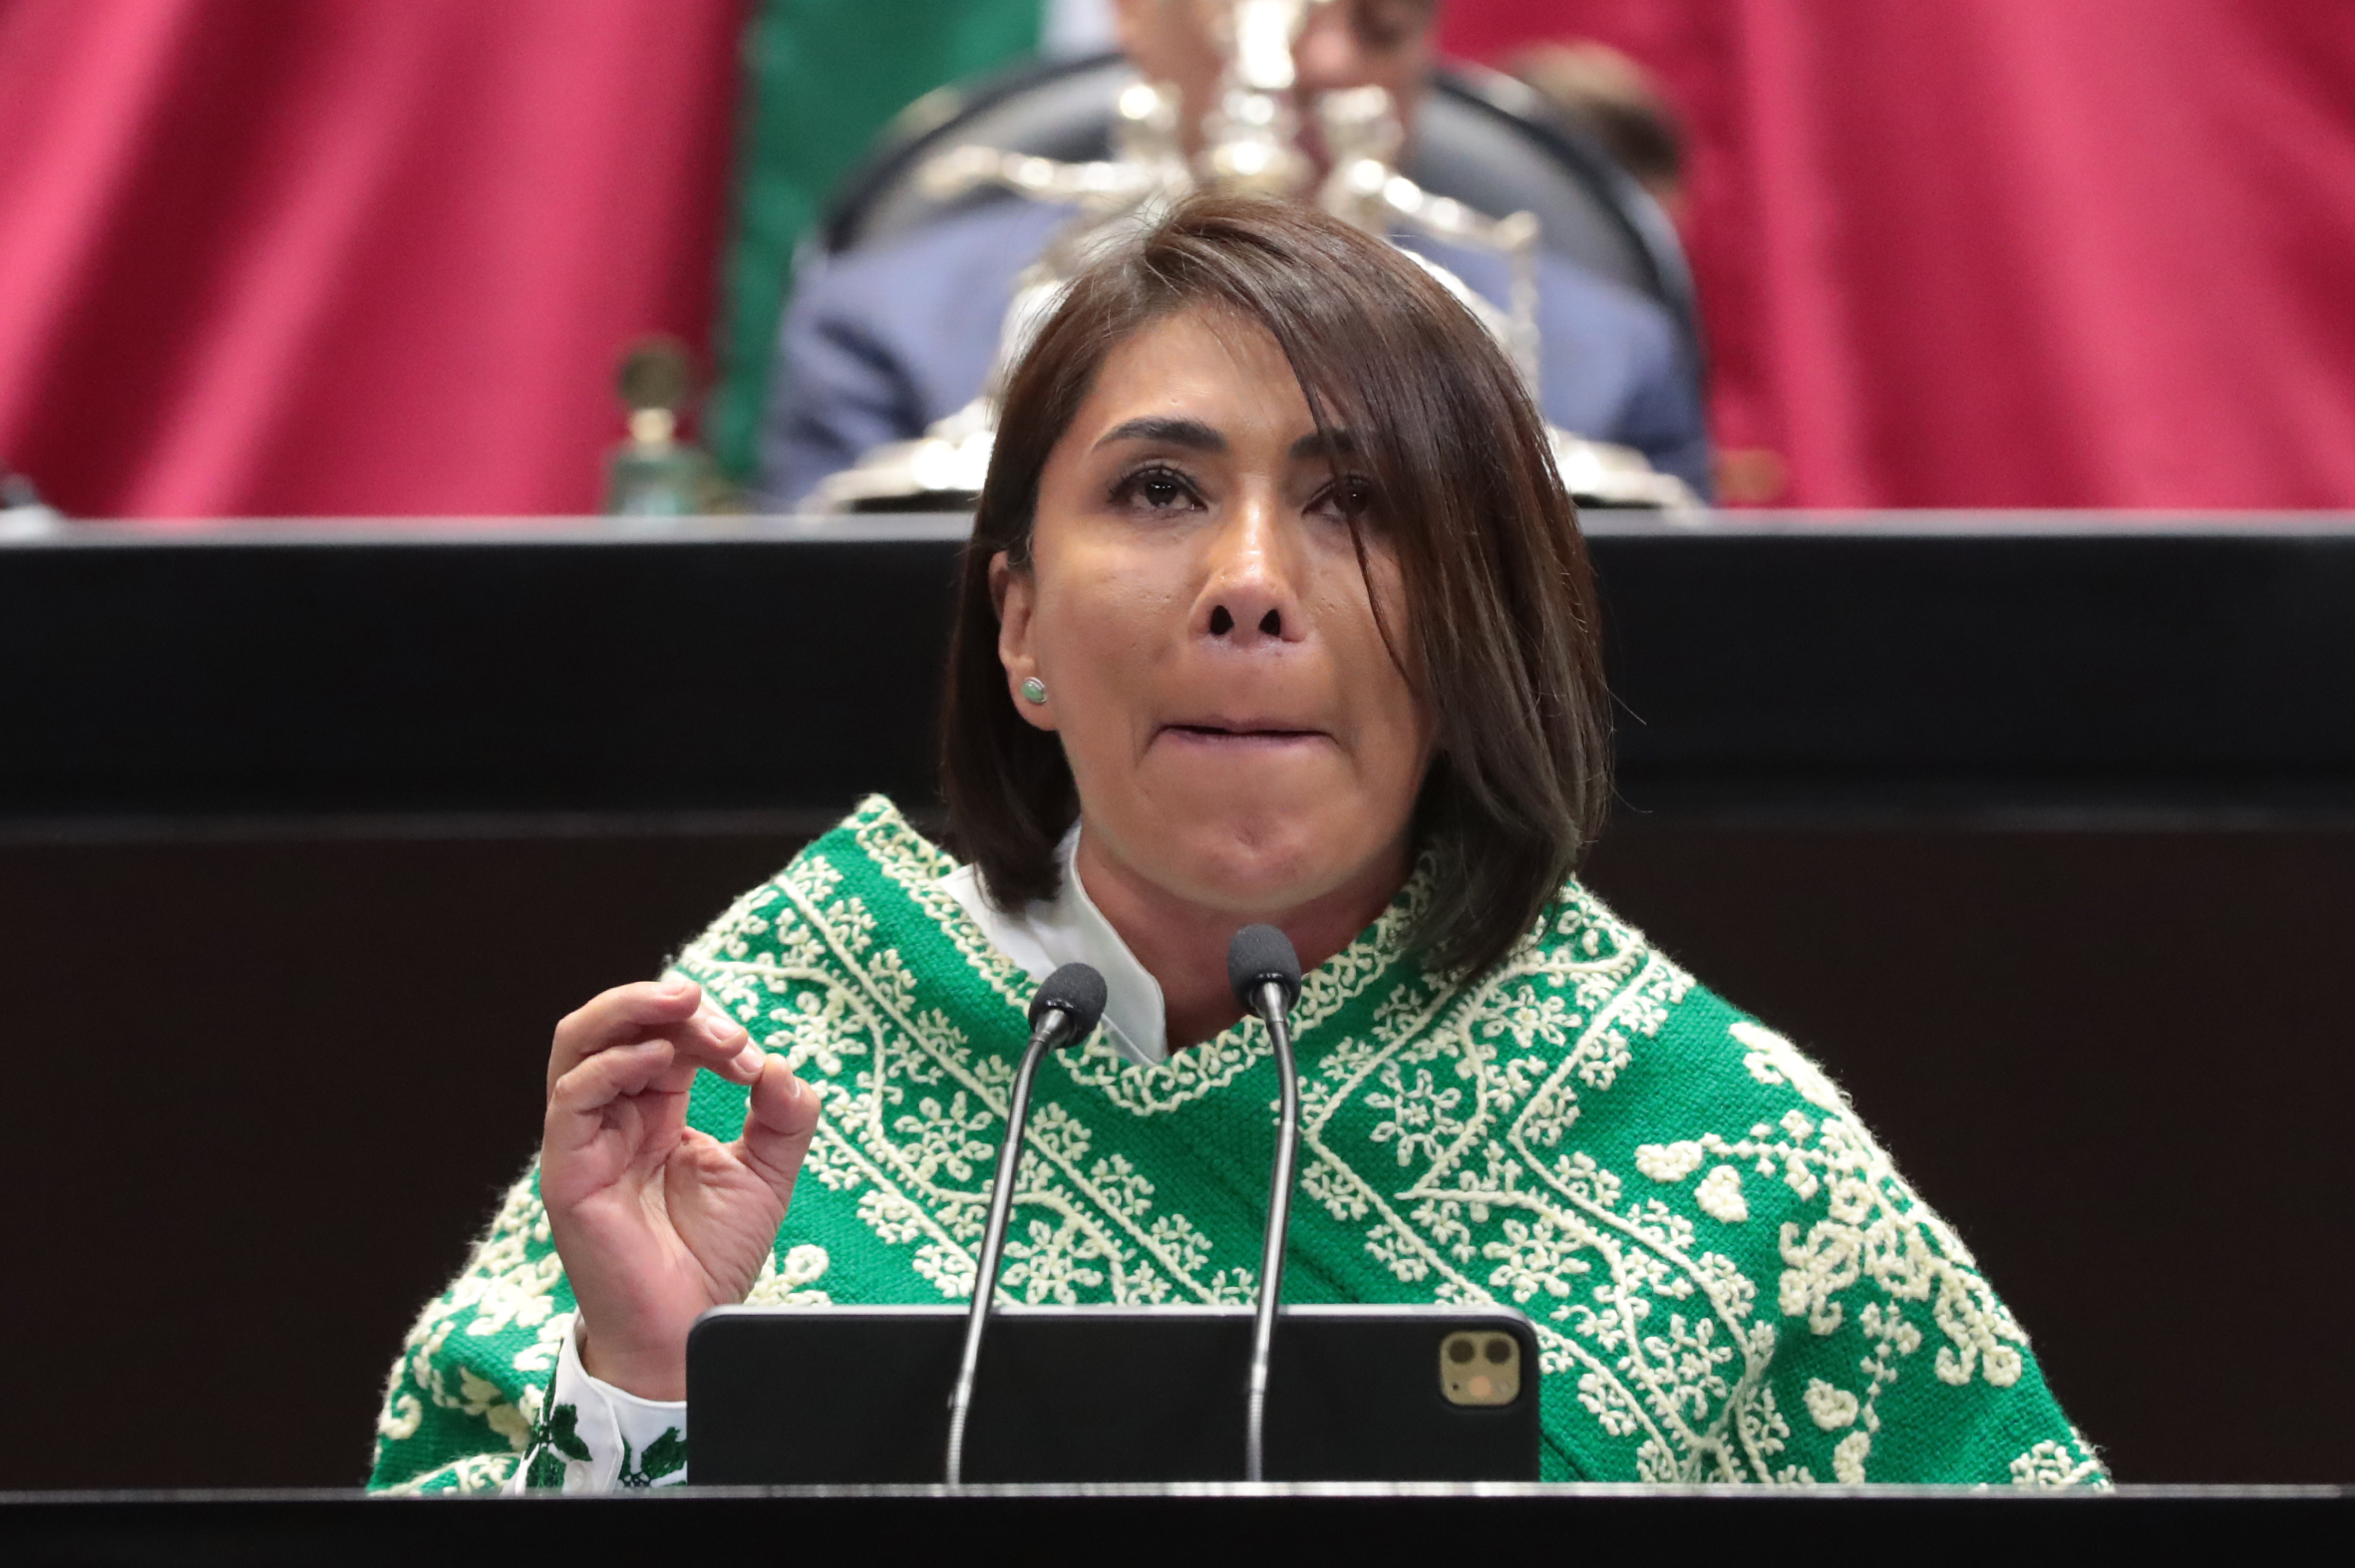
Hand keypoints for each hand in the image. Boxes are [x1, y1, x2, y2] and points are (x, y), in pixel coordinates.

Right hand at [539, 976, 819, 1399]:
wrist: (689, 1329)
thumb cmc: (713, 1256)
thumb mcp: (767, 1173)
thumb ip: (783, 1116)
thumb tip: (781, 1063)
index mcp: (653, 1110)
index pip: (663, 1036)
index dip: (706, 1028)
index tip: (751, 1058)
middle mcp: (613, 1117)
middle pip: (613, 1025)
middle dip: (665, 1004)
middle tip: (717, 1018)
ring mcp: (584, 1141)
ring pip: (578, 1044)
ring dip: (631, 1011)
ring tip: (684, 1005)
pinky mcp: (568, 1172)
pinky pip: (572, 1099)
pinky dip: (613, 1064)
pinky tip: (661, 1060)